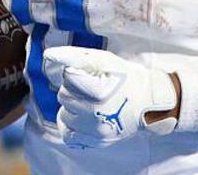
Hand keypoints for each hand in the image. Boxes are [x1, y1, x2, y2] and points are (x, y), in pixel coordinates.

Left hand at [42, 46, 177, 148]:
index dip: (76, 73)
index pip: (67, 77)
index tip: (90, 75)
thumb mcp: (104, 60)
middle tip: (92, 87)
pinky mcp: (96, 142)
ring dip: (73, 106)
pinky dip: (71, 125)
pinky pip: (68, 135)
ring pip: (64, 114)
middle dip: (74, 89)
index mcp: (98, 91)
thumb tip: (48, 55)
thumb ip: (74, 56)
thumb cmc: (127, 77)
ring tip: (90, 102)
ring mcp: (95, 131)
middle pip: (63, 96)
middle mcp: (95, 114)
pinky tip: (81, 117)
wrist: (149, 102)